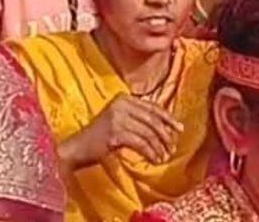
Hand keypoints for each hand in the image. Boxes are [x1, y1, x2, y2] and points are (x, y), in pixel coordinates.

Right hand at [63, 94, 183, 168]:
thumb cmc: (101, 137)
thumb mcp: (120, 121)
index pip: (152, 106)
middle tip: (172, 148)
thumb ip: (138, 119)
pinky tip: (154, 160)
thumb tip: (165, 127)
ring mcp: (117, 116)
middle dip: (165, 134)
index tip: (179, 129)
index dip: (167, 117)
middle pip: (152, 118)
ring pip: (147, 132)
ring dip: (158, 147)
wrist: (78, 146)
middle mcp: (121, 103)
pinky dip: (150, 153)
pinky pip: (140, 143)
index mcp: (124, 98)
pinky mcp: (115, 132)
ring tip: (163, 158)